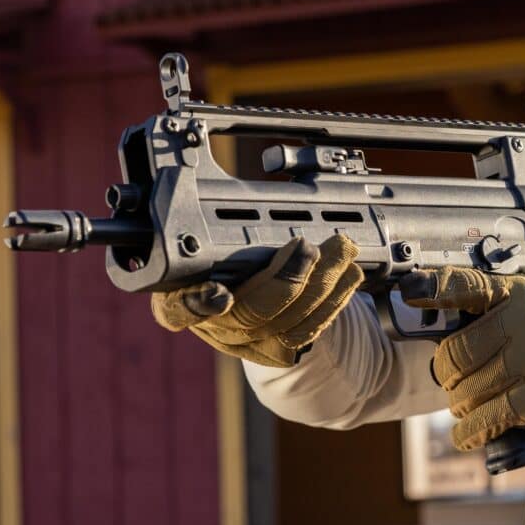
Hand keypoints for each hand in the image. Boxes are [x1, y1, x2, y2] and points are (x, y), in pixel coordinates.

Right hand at [151, 234, 362, 366]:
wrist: (248, 293)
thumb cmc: (224, 252)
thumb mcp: (211, 232)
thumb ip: (218, 216)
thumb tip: (231, 173)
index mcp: (179, 295)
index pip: (177, 307)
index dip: (196, 303)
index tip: (218, 294)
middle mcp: (211, 324)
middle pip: (248, 315)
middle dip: (286, 280)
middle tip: (308, 247)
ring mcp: (245, 342)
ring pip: (286, 325)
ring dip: (322, 285)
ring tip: (341, 250)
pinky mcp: (277, 350)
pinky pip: (308, 332)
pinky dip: (333, 301)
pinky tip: (348, 276)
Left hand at [399, 268, 524, 451]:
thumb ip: (494, 309)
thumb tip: (438, 321)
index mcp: (519, 293)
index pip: (466, 285)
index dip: (434, 289)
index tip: (409, 292)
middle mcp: (524, 322)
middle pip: (455, 353)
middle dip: (446, 373)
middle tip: (452, 379)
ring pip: (465, 390)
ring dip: (459, 403)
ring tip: (466, 403)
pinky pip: (486, 418)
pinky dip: (469, 431)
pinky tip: (465, 433)